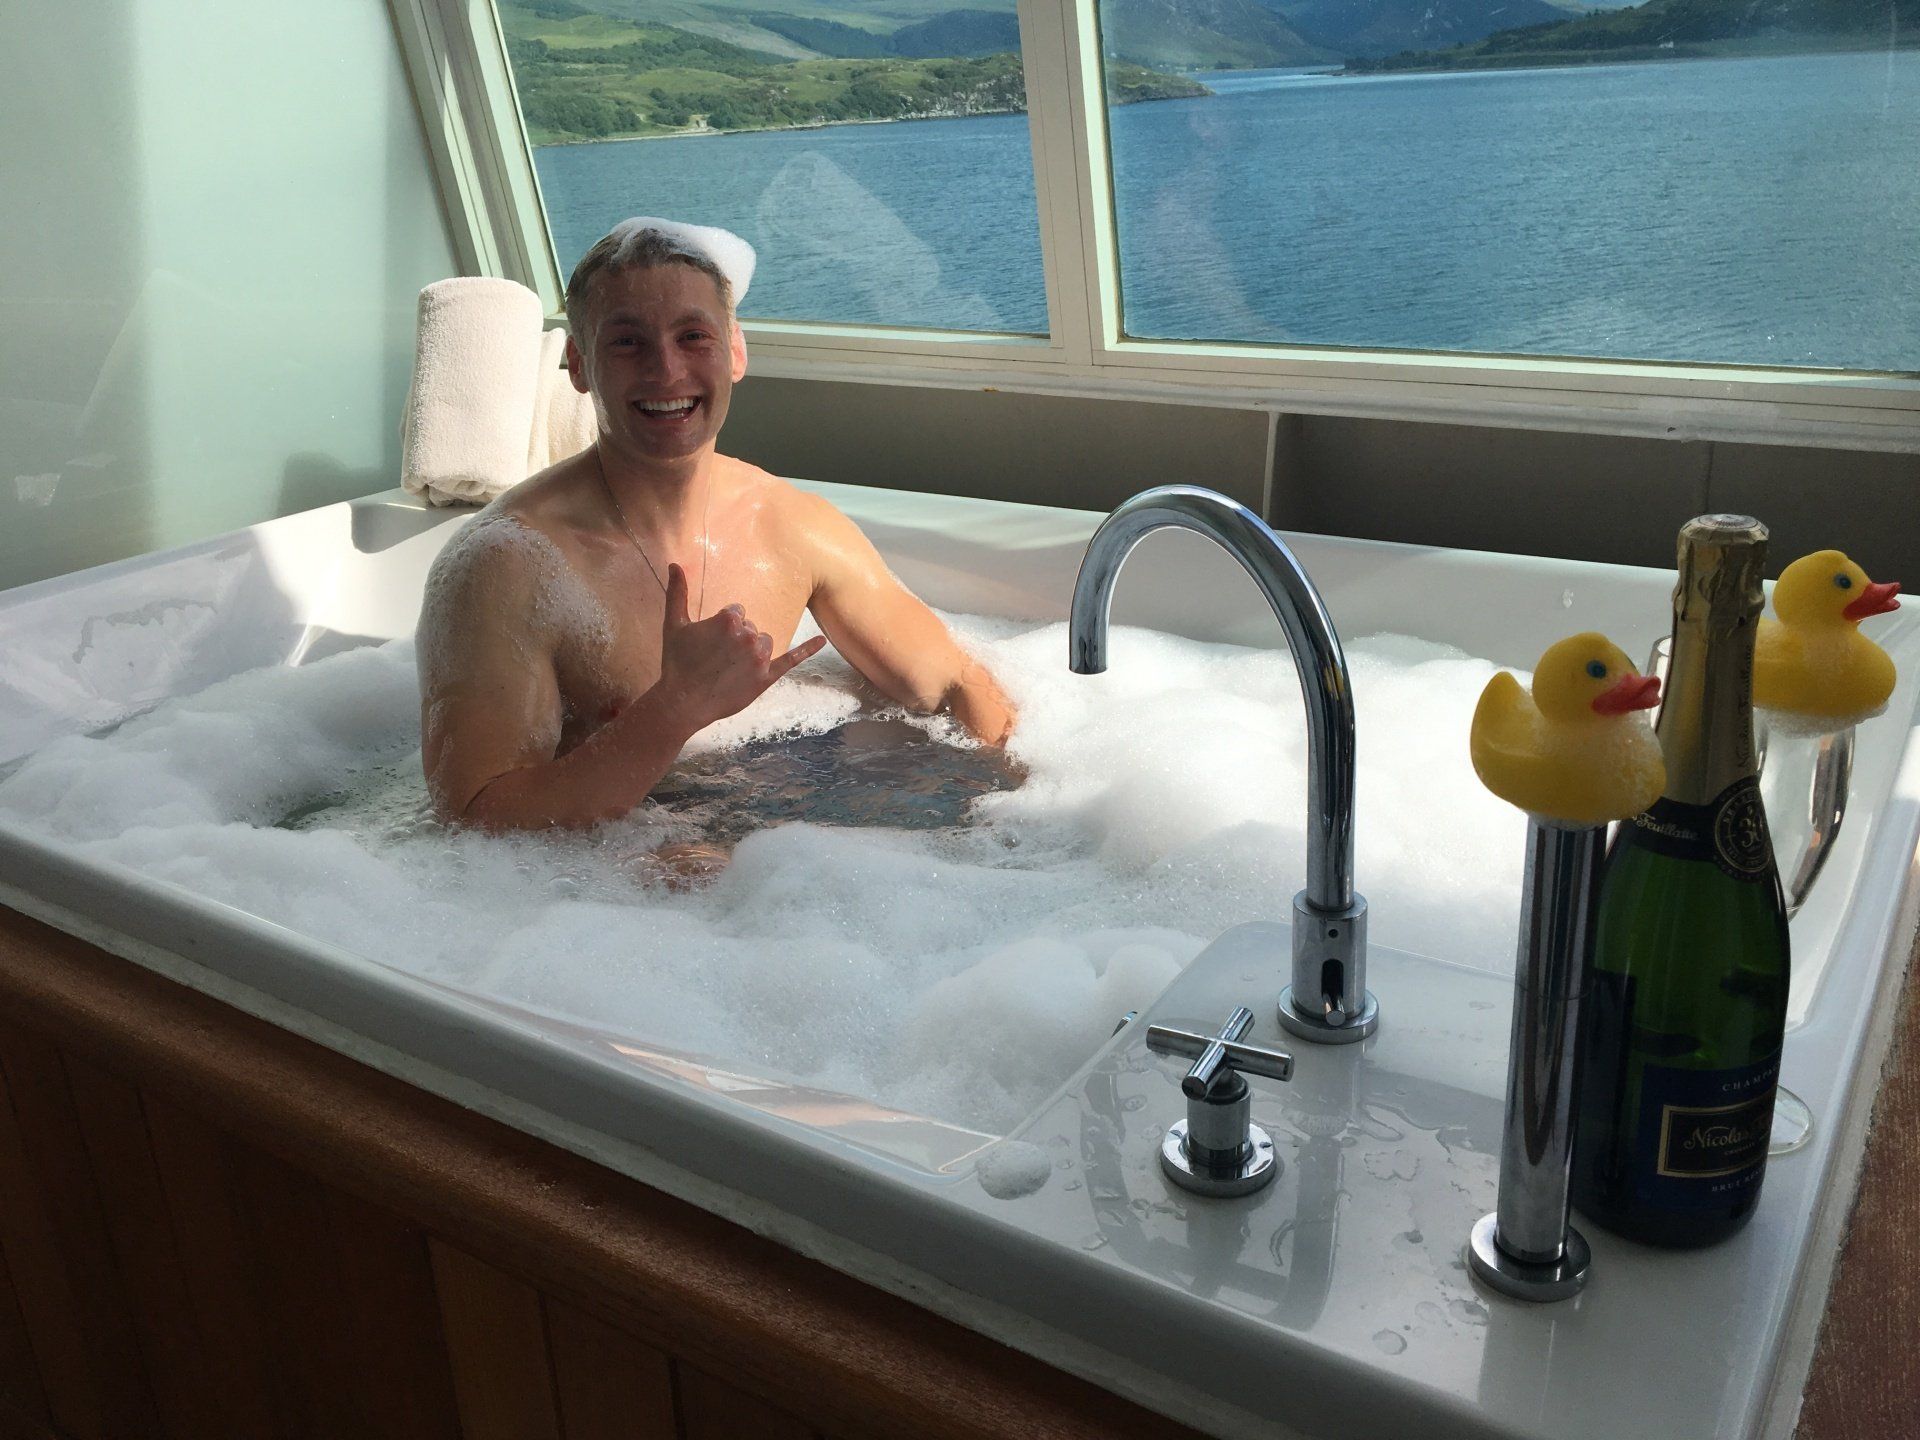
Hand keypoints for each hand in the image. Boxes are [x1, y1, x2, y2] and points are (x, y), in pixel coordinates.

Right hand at [656, 564, 826, 730]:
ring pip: (765, 643)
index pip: (737, 613)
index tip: (710, 643)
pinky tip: (821, 641)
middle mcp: (749, 635)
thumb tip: (674, 564)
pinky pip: (792, 659)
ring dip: (753, 651)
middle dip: (737, 640)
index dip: (723, 627)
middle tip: (717, 658)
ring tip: (731, 667)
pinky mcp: (766, 677)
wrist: (683, 703)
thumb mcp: (674, 624)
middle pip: (752, 628)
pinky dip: (807, 649)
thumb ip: (677, 592)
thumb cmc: (677, 663)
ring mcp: (760, 657)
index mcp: (729, 619)